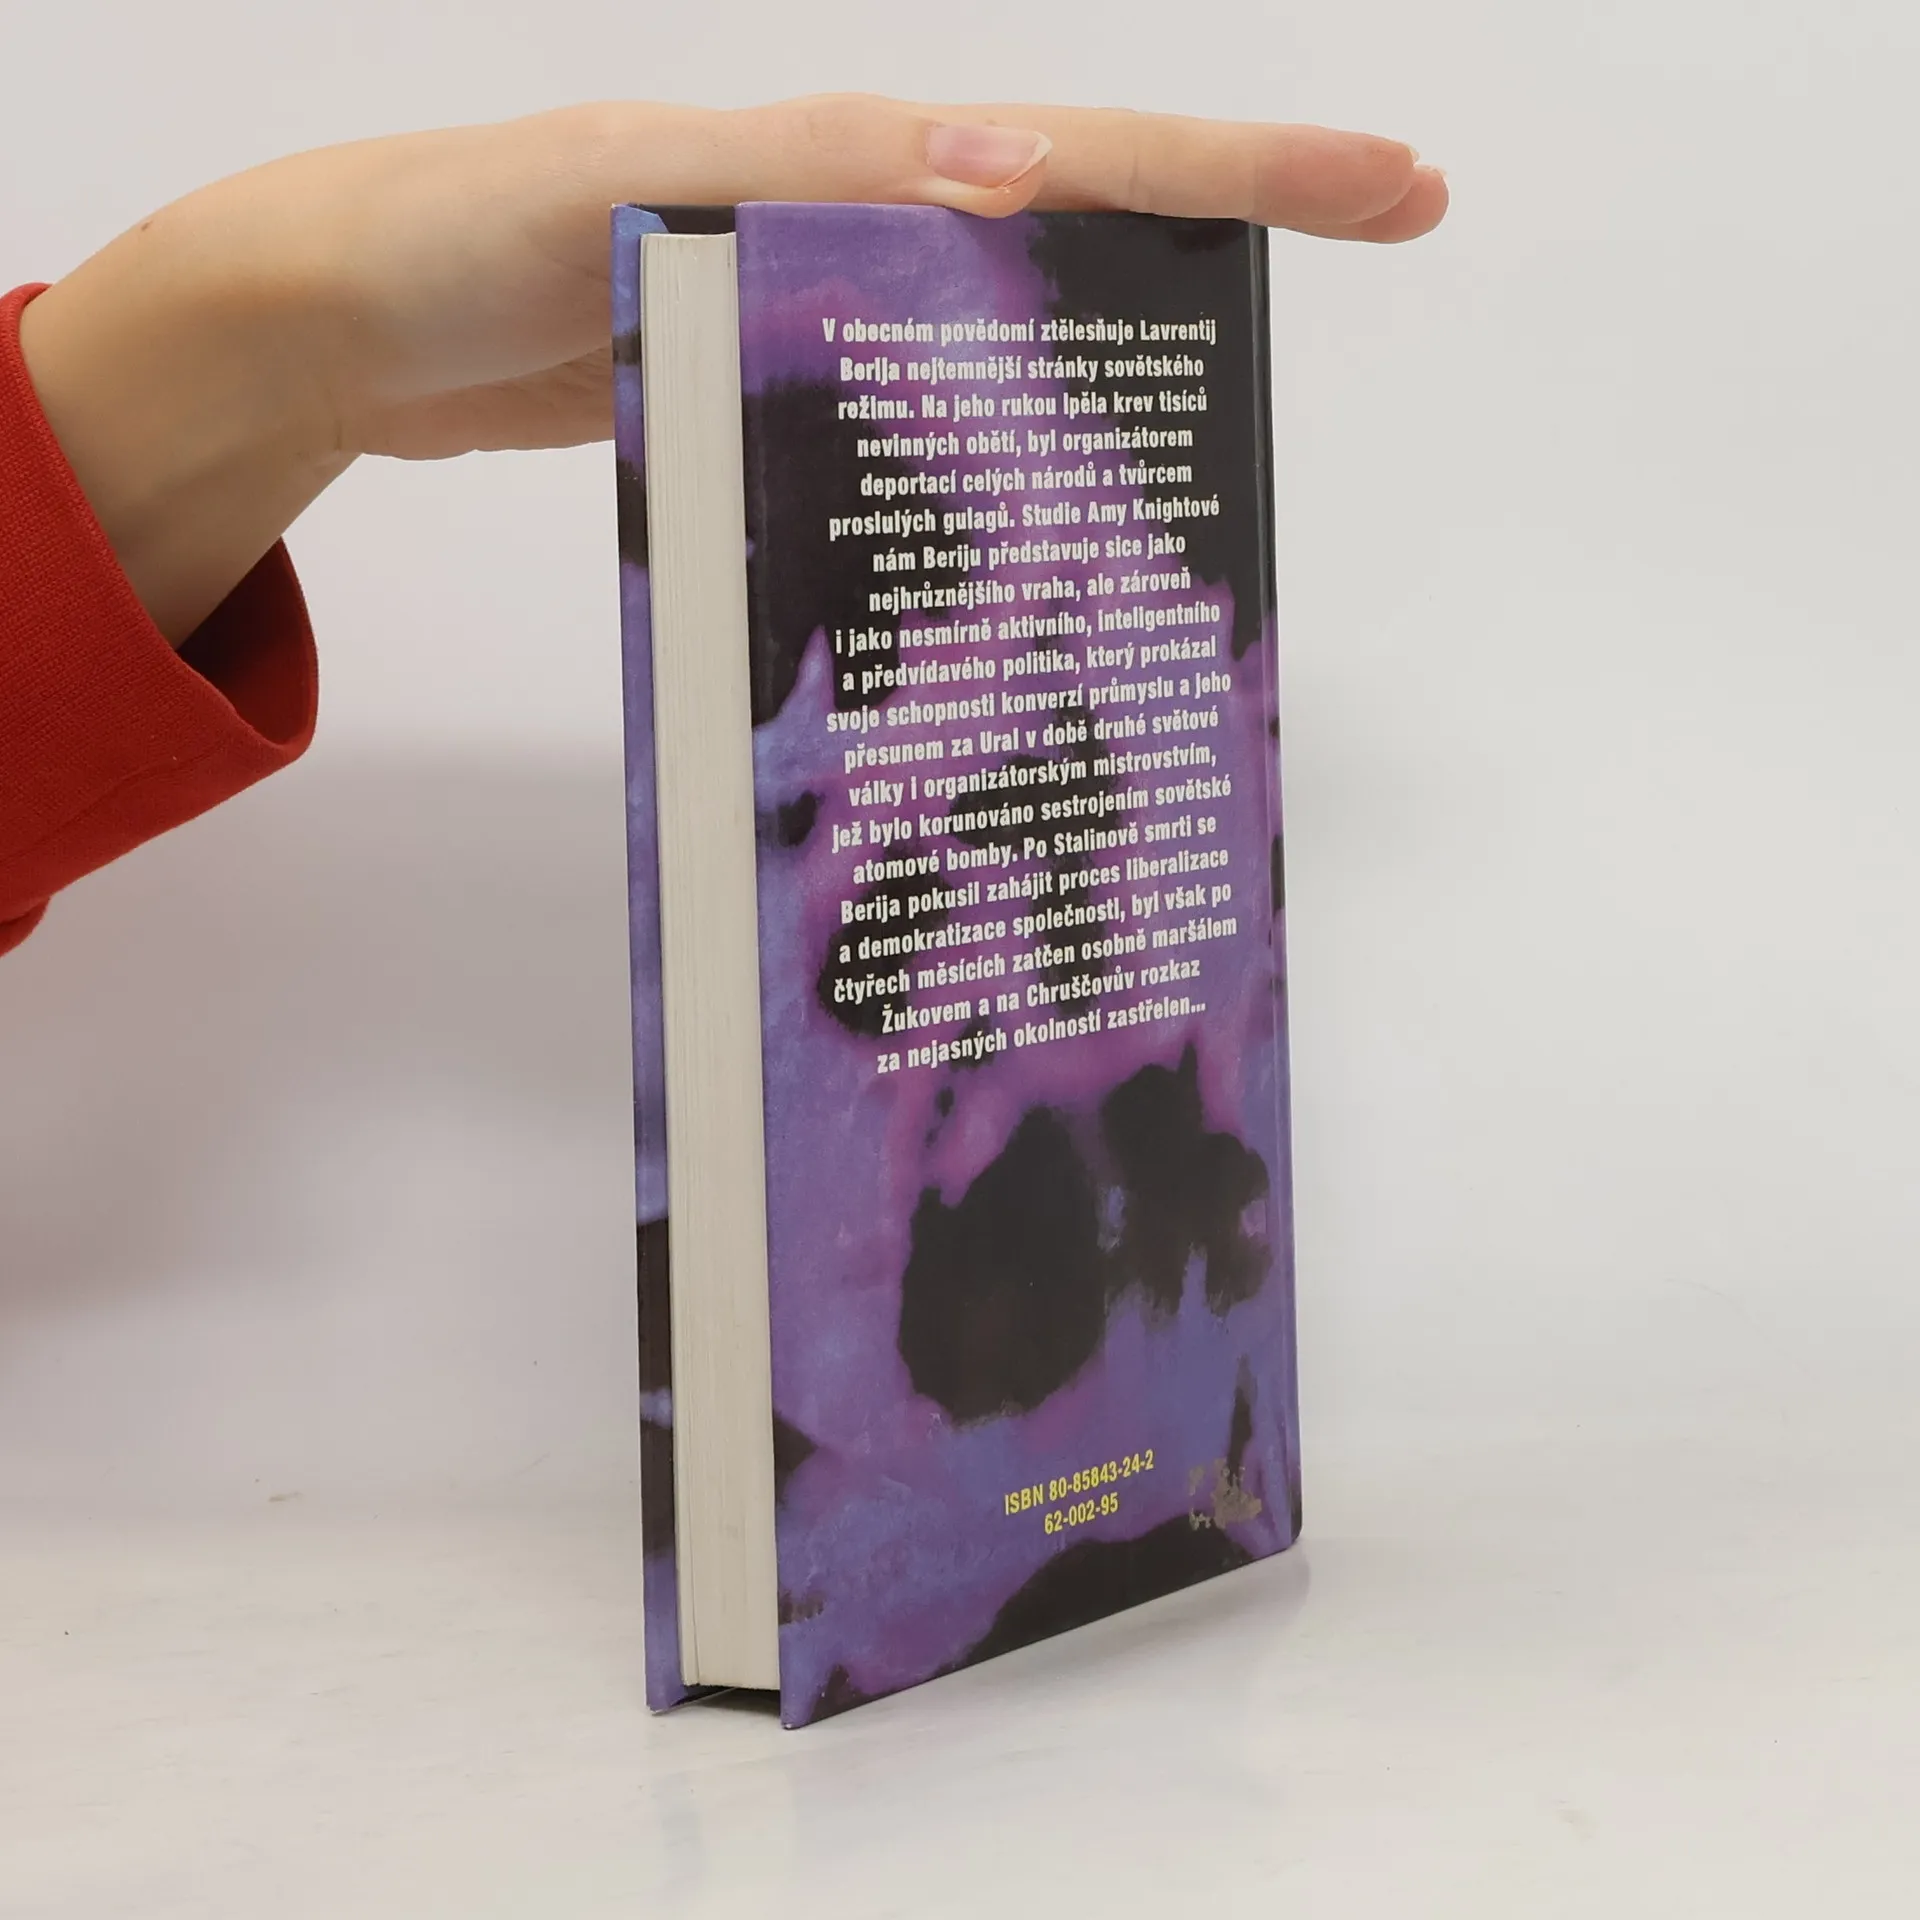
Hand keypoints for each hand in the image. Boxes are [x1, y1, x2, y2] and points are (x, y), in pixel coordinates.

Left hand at [17, 95, 1446, 641]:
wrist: (366, 316)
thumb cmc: (474, 232)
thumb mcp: (631, 191)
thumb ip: (803, 183)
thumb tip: (1011, 167)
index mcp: (851, 168)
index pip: (1084, 156)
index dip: (1241, 175)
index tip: (1391, 188)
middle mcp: (865, 232)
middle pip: (1085, 240)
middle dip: (1227, 257)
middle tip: (1370, 271)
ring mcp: (834, 320)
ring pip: (1016, 343)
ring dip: (1124, 381)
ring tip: (1226, 455)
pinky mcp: (790, 396)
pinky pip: (927, 419)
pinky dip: (998, 461)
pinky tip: (1035, 533)